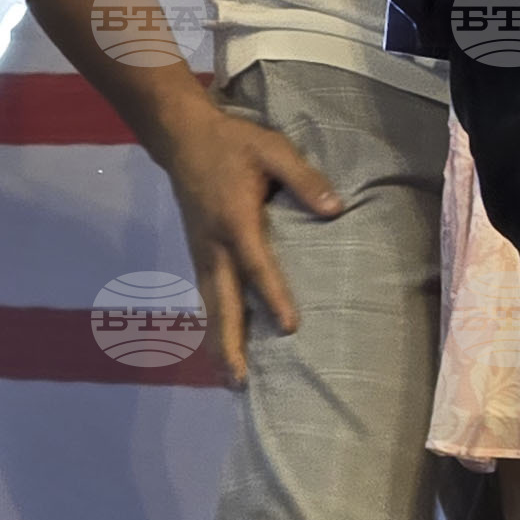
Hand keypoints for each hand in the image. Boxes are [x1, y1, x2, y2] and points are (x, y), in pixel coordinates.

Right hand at [157, 104, 344, 386]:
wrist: (183, 137)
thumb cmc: (233, 143)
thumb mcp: (273, 149)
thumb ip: (304, 178)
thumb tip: (336, 210)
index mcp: (235, 220)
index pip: (257, 265)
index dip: (273, 296)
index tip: (289, 327)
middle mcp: (213, 245)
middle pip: (221, 302)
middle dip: (229, 343)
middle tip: (240, 381)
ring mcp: (200, 252)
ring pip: (209, 305)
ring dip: (218, 342)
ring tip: (231, 379)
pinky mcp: (197, 253)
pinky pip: (206, 296)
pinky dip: (213, 324)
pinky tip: (224, 344)